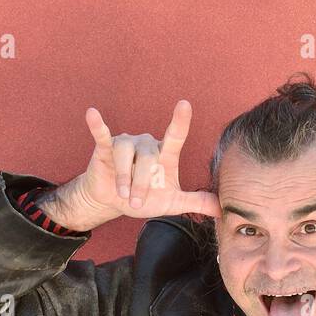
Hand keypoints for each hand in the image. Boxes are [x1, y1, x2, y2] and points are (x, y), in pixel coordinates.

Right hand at [54, 102, 221, 228]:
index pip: (175, 136)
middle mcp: (147, 145)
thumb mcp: (172, 203)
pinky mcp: (105, 148)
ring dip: (125, 178)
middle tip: (136, 202)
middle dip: (141, 184)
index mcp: (165, 155)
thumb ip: (195, 202)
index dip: (179, 121)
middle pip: (147, 159)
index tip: (184, 105)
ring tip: (123, 194)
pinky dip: (97, 125)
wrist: (114, 202)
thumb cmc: (145, 198)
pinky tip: (92, 114)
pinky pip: (102, 135)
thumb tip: (223, 210)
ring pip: (126, 155)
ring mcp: (127, 144)